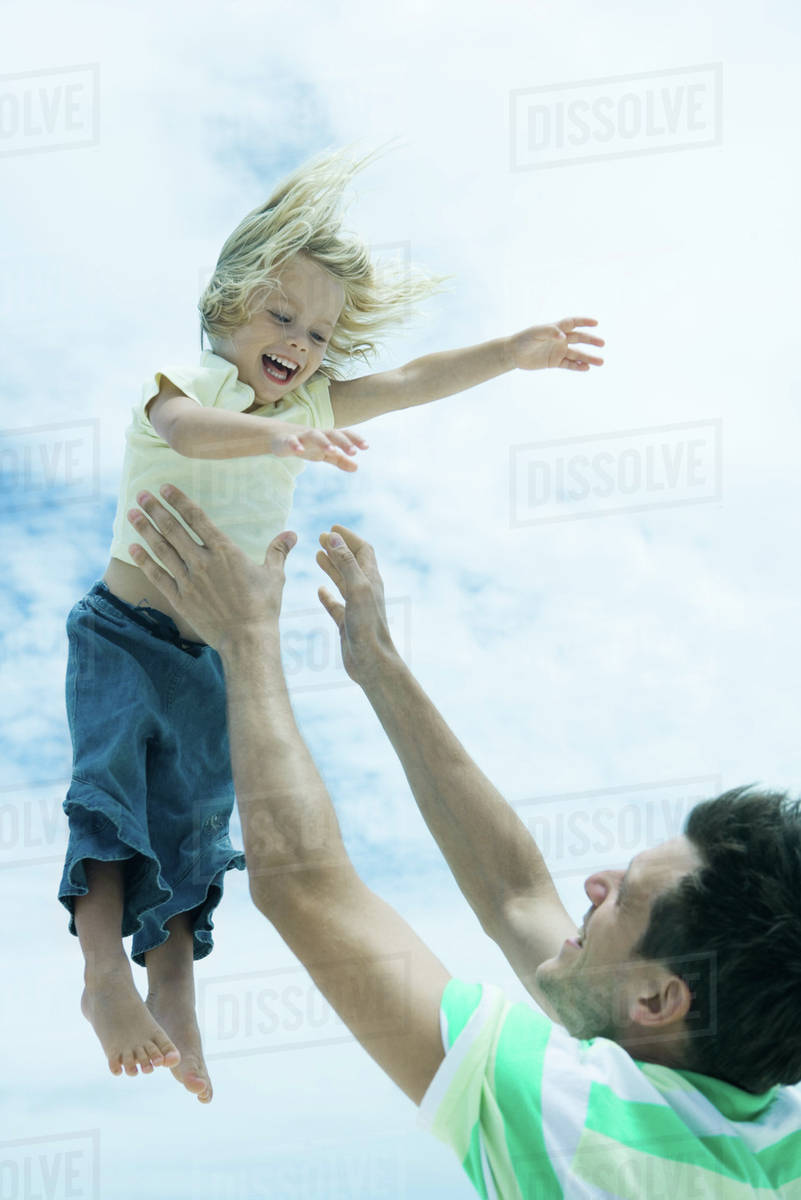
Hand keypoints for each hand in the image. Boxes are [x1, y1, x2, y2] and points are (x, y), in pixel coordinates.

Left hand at [126, 485, 293, 648]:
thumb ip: (278, 551)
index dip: (179, 500)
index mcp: (224, 551)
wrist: (247, 639)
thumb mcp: (274, 575)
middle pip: (174, 529)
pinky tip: (132, 548)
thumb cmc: (263, 607)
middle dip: (156, 509)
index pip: (196, 518)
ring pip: (161, 549)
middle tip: (141, 494)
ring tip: (132, 514)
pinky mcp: (180, 599)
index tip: (165, 487)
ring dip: (145, 529)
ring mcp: (188, 580)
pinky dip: (143, 560)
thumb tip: (292, 533)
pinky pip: (157, 576)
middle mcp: (202, 561)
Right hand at [267, 420, 368, 472]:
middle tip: (354, 452)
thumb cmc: (305, 444)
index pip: (343, 435)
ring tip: (332, 450)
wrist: (277, 436)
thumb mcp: (323, 453)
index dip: (354, 439)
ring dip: (323, 442)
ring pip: (314, 435)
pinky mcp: (286, 441)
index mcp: (326, 437)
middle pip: (331, 434)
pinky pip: (291, 441)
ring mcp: (301, 436)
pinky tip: (299, 451)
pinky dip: (295, 444)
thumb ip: (339, 459)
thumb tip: (357, 467)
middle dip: (343, 442)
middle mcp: (316, 434)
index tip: (366, 447)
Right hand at [315, 526, 396, 683]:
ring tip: (317, 555)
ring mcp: (356, 607)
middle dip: (337, 548)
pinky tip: (319, 591)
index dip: (348, 537)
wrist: (372, 662)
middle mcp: (365, 591)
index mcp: (371, 580)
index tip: (331, 528)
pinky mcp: (347, 623)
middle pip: (352, 562)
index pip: (363, 550)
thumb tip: (333, 535)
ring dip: (331, 566)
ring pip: (343, 581)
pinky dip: (327, 595)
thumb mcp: (357, 588)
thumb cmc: (368, 626)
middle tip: (320, 537)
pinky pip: (336, 605)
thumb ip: (346, 561)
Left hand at [506, 317, 603, 371]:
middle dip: (591, 340)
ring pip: (577, 354)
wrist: (514, 353)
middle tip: (602, 343)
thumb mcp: (536, 333)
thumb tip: (564, 336)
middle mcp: (560, 339)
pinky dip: (577, 366)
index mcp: (556, 328)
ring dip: (588, 358)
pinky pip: (569, 364)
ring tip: (600, 362)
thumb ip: (550, 332)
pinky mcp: (555, 362)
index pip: (573, 323)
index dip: (584, 322)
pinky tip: (586, 368)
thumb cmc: (524, 339)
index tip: (596, 323)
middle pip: (579, 339)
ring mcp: (559, 351)